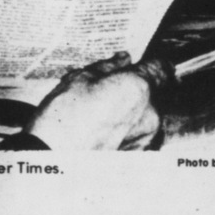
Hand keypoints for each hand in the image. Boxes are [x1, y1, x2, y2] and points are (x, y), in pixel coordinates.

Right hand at [24, 52, 171, 150]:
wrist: (55, 155)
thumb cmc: (64, 115)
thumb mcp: (80, 78)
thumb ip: (107, 67)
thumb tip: (122, 59)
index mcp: (138, 87)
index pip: (160, 67)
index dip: (147, 63)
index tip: (137, 63)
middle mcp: (150, 112)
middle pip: (149, 91)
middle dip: (132, 87)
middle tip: (104, 88)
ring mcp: (146, 136)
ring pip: (143, 113)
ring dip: (128, 109)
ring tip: (98, 111)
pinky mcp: (138, 154)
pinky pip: (138, 133)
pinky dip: (125, 128)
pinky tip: (101, 128)